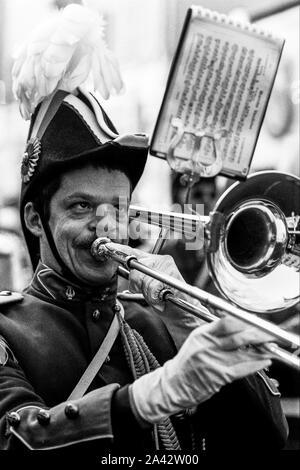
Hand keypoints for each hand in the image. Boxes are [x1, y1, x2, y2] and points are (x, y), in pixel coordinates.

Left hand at [111, 242, 206, 346]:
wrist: (184, 313)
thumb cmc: (165, 301)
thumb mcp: (147, 288)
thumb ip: (137, 277)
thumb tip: (122, 271)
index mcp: (154, 260)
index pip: (133, 252)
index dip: (119, 249)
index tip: (107, 246)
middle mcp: (161, 260)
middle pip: (135, 267)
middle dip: (137, 283)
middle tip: (148, 293)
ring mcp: (167, 267)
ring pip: (142, 278)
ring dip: (146, 292)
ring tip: (156, 296)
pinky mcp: (172, 276)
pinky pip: (152, 286)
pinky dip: (153, 297)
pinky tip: (160, 299)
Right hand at [130, 316, 272, 423]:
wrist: (174, 384)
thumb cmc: (187, 362)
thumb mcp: (197, 340)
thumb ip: (214, 331)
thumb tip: (236, 323)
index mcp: (202, 334)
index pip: (226, 322)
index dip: (243, 321)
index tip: (254, 321)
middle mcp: (207, 346)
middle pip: (238, 336)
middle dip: (257, 335)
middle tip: (268, 333)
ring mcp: (213, 361)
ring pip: (243, 353)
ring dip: (260, 350)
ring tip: (270, 346)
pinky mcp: (219, 376)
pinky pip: (242, 369)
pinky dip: (255, 365)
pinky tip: (264, 361)